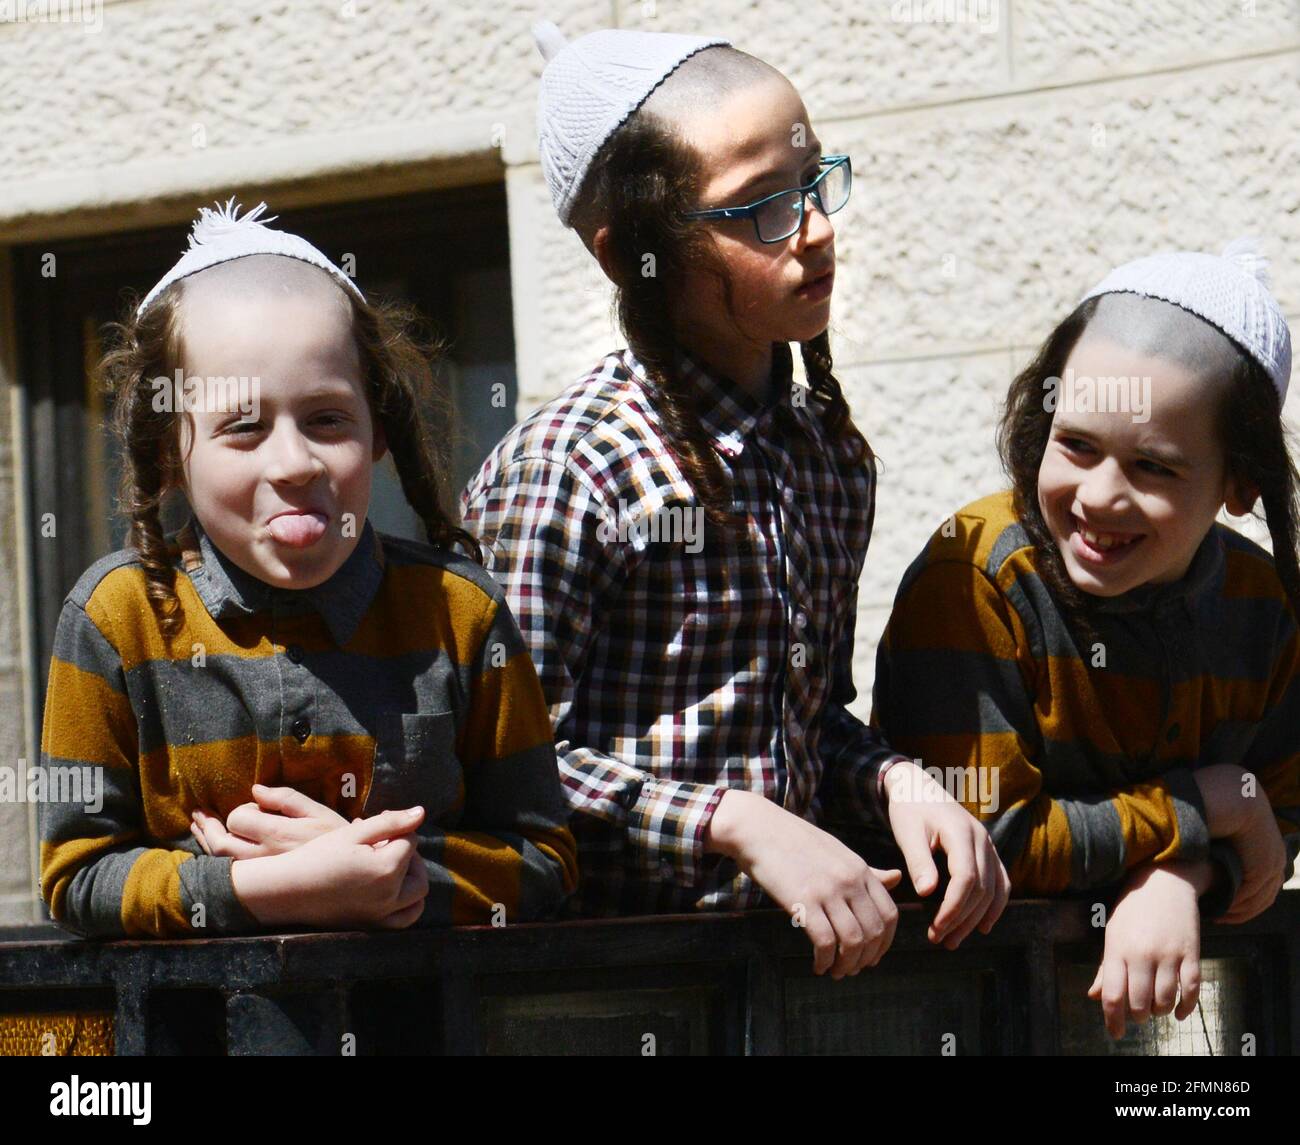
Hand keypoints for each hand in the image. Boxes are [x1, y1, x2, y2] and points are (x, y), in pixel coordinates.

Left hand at [191, 784, 349, 858]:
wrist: (349, 872)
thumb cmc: (336, 838)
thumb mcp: (318, 811)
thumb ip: (286, 798)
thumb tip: (256, 789)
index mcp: (278, 835)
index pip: (238, 818)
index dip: (243, 807)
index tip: (257, 806)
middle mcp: (264, 858)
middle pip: (221, 843)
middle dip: (207, 826)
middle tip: (199, 812)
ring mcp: (261, 873)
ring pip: (221, 860)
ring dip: (206, 840)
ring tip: (198, 825)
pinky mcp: (262, 884)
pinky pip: (230, 872)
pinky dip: (216, 856)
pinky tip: (213, 846)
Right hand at [230, 807, 428, 929]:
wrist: (287, 889)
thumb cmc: (318, 856)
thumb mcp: (354, 833)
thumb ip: (391, 823)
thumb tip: (421, 812)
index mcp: (387, 869)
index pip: (410, 843)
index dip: (397, 829)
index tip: (378, 823)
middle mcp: (389, 896)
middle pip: (418, 872)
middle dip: (409, 855)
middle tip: (388, 844)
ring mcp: (381, 915)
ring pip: (416, 899)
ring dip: (413, 881)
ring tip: (395, 866)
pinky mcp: (372, 927)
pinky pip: (402, 919)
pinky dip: (406, 905)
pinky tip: (392, 889)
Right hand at [706, 789, 902, 978]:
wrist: (757, 828)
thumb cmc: (794, 840)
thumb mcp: (837, 852)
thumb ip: (867, 871)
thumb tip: (897, 878)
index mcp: (860, 868)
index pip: (890, 914)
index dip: (885, 942)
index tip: (873, 956)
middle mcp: (849, 880)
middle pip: (874, 931)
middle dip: (866, 959)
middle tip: (852, 970)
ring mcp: (827, 889)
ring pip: (852, 940)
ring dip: (846, 964)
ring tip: (835, 972)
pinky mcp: (802, 900)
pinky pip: (824, 941)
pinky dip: (824, 961)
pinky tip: (817, 965)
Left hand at [882, 760, 1009, 947]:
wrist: (919, 787)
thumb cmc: (909, 809)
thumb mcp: (907, 831)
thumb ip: (918, 860)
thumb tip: (927, 893)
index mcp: (961, 832)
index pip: (966, 878)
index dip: (954, 907)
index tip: (936, 928)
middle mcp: (982, 839)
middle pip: (981, 889)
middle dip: (961, 919)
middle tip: (938, 940)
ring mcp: (989, 845)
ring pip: (993, 889)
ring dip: (976, 918)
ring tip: (953, 939)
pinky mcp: (988, 851)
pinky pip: (1001, 882)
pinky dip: (995, 906)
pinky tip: (983, 926)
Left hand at [1088, 859, 1208, 1039]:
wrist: (1164, 881)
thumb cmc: (1133, 910)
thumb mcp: (1113, 934)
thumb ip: (1106, 968)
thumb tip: (1094, 996)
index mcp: (1118, 949)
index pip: (1113, 995)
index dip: (1113, 1020)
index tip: (1115, 1033)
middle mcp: (1142, 954)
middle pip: (1139, 1003)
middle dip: (1137, 1016)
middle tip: (1137, 1014)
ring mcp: (1169, 954)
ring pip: (1165, 1001)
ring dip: (1159, 1012)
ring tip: (1155, 1007)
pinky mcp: (1192, 953)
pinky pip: (1192, 991)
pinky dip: (1185, 1008)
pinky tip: (1178, 1012)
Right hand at [1219, 815, 1285, 923]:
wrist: (1235, 799)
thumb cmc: (1227, 808)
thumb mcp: (1233, 829)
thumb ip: (1229, 844)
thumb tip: (1213, 853)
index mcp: (1273, 852)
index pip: (1265, 885)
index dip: (1247, 900)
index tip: (1228, 907)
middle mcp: (1277, 861)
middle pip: (1264, 897)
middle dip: (1243, 911)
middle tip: (1222, 917)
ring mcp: (1272, 866)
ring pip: (1258, 900)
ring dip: (1238, 911)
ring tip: (1219, 916)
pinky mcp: (1263, 868)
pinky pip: (1250, 895)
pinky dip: (1236, 904)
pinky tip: (1221, 907)